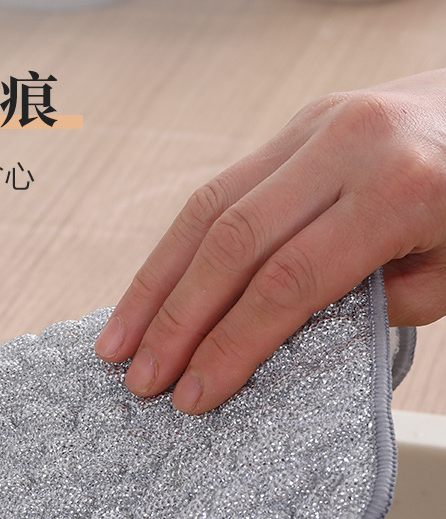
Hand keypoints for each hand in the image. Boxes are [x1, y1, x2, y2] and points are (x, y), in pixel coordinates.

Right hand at [95, 71, 445, 413]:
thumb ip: (372, 305)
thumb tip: (283, 336)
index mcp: (399, 188)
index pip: (290, 280)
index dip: (233, 344)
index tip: (197, 393)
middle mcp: (348, 146)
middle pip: (233, 243)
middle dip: (179, 321)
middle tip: (144, 378)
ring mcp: (315, 126)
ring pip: (209, 207)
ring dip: (156, 283)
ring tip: (120, 341)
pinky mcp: (297, 125)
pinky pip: (220, 188)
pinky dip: (177, 247)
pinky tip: (153, 289)